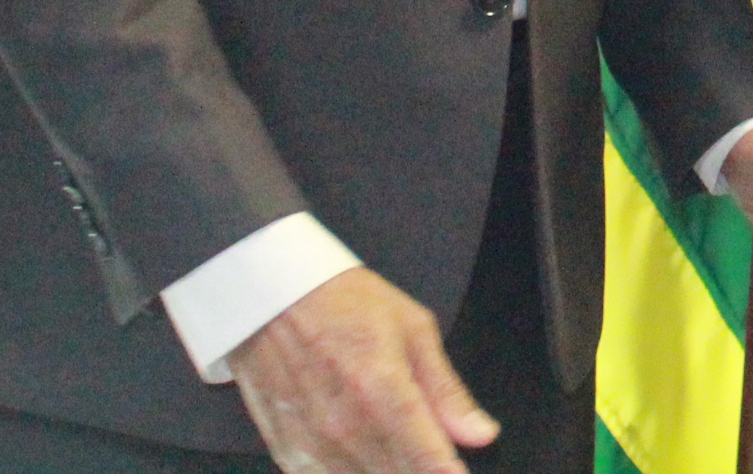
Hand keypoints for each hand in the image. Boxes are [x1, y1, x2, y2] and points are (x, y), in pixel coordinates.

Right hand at [228, 267, 495, 473]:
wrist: (271, 297)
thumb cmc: (345, 304)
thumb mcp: (413, 330)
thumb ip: (447, 392)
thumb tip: (481, 434)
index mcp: (383, 391)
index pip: (429, 461)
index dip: (449, 472)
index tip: (459, 471)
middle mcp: (346, 427)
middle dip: (422, 471)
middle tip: (431, 457)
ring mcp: (313, 444)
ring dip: (387, 473)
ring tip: (399, 456)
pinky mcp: (287, 452)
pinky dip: (349, 473)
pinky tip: (362, 459)